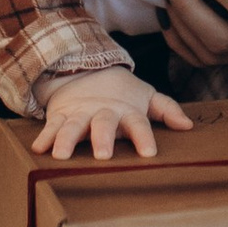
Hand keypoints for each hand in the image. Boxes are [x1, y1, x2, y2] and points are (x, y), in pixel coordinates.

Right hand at [31, 68, 193, 160]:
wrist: (86, 71)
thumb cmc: (121, 95)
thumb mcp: (145, 98)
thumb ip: (166, 110)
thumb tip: (188, 125)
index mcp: (126, 111)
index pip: (139, 124)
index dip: (144, 137)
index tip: (148, 153)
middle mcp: (102, 113)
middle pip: (103, 124)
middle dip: (102, 138)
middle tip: (102, 155)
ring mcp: (80, 113)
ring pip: (72, 126)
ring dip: (66, 140)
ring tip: (61, 155)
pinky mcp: (60, 114)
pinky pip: (51, 126)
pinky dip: (44, 137)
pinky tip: (38, 149)